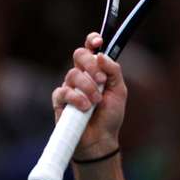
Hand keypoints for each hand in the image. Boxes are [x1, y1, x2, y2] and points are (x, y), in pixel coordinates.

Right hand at [52, 33, 127, 158]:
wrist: (101, 139)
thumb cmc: (110, 115)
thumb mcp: (119, 91)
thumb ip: (114, 71)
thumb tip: (101, 55)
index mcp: (96, 70)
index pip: (90, 49)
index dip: (92, 40)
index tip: (98, 42)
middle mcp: (81, 75)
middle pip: (78, 54)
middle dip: (91, 65)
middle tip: (102, 80)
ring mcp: (69, 87)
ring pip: (73, 74)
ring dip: (88, 87)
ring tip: (96, 102)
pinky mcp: (60, 101)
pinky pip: (63, 92)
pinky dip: (77, 98)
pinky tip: (85, 107)